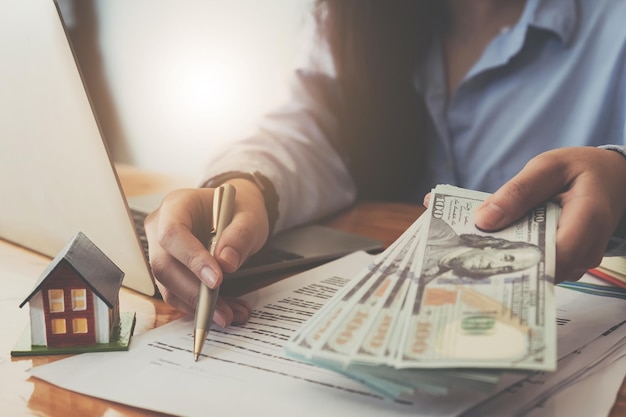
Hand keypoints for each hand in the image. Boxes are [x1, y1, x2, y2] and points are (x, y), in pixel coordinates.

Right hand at [144, 179, 269, 325]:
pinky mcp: (169, 270)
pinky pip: (177, 294)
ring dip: (198, 306)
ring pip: (169, 286)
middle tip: (223, 312)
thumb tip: (225, 263)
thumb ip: (240, 235)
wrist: (233, 213)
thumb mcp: (249, 217)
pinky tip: (224, 311)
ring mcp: (160, 250)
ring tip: (230, 315)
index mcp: (176, 205)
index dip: (191, 259)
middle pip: (164, 265)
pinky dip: (200, 307)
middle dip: (194, 293)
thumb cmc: (238, 210)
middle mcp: (160, 227)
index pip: (173, 233)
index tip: (217, 280)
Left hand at [473, 147, 625, 282]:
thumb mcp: (547, 167)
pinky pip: (545, 267)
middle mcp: (589, 248)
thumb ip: (517, 192)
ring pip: (542, 272)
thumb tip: (483, 221)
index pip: (555, 256)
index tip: (484, 256)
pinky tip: (505, 242)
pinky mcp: (572, 263)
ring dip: (515, 260)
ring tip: (486, 244)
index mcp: (588, 219)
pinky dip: (524, 256)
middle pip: (544, 269)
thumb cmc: (579, 170)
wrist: (610, 177)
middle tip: (473, 251)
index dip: (520, 261)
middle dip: (508, 261)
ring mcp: (582, 260)